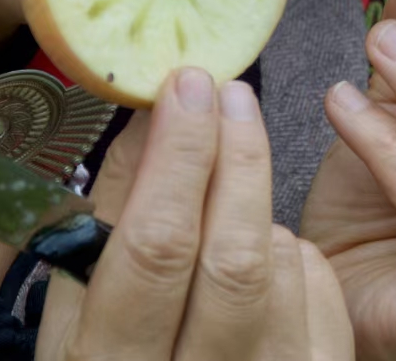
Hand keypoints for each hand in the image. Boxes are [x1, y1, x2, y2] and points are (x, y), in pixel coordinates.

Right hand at [36, 68, 353, 359]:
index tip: (187, 86)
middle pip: (236, 255)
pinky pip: (320, 289)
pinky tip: (260, 248)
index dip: (179, 156)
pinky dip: (291, 252)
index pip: (158, 248)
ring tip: (225, 196)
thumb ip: (110, 220)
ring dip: (256, 209)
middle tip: (229, 93)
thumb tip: (155, 117)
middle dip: (237, 156)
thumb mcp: (75, 310)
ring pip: (280, 266)